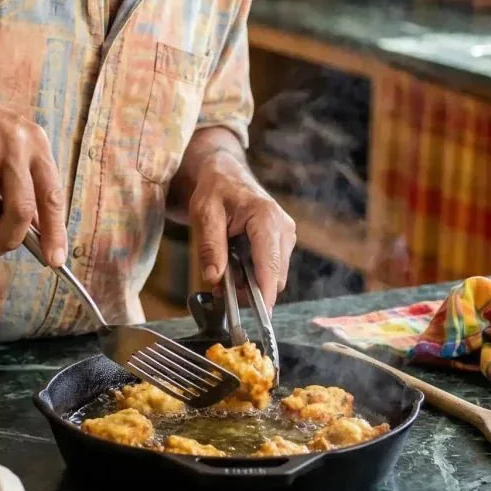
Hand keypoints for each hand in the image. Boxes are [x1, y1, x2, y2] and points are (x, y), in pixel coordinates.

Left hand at [187, 152, 295, 306]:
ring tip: (224, 270)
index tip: (259, 315)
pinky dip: (253, 274)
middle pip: (274, 277)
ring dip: (250, 282)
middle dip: (249, 289)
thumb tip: (214, 278)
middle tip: (220, 287)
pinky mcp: (283, 242)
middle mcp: (283, 228)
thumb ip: (210, 246)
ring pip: (273, 276)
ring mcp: (286, 236)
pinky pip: (271, 269)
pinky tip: (235, 263)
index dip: (264, 293)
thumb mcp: (204, 214)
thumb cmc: (215, 189)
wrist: (225, 174)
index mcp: (266, 218)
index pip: (270, 265)